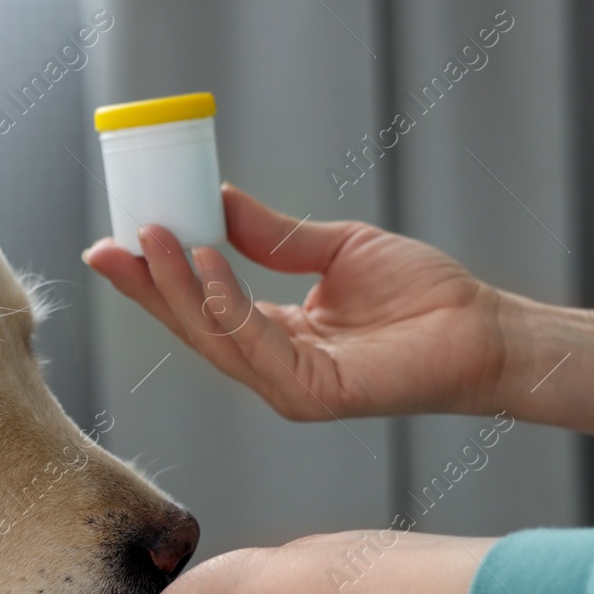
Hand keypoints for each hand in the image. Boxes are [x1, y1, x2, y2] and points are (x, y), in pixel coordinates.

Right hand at [85, 184, 511, 418]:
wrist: (485, 328)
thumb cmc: (423, 296)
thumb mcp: (336, 249)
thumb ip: (275, 236)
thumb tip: (219, 199)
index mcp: (274, 336)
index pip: (201, 308)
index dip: (157, 278)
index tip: (119, 239)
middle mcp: (272, 368)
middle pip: (192, 328)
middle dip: (147, 286)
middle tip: (108, 245)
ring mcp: (289, 387)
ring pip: (214, 338)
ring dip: (178, 287)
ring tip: (155, 238)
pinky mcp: (313, 395)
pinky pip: (255, 345)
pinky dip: (226, 302)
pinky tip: (208, 262)